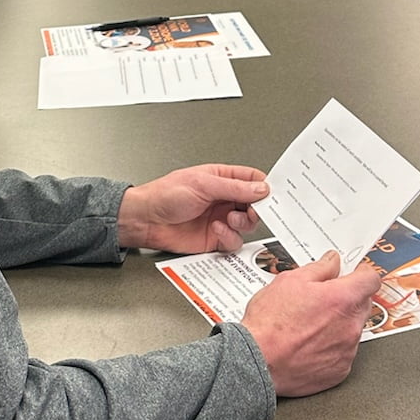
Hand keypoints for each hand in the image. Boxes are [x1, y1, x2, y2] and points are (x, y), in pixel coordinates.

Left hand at [117, 164, 267, 253]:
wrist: (146, 220)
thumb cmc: (166, 194)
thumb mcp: (203, 185)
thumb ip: (234, 188)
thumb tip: (262, 189)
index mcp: (221, 178)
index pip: (252, 180)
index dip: (264, 187)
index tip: (272, 195)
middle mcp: (223, 198)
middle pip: (254, 204)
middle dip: (256, 209)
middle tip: (251, 210)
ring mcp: (221, 218)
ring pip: (247, 224)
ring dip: (242, 223)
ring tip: (228, 219)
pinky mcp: (216, 238)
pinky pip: (234, 241)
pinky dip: (229, 237)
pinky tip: (216, 230)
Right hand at [242, 253, 379, 397]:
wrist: (258, 361)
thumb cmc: (269, 324)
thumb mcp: (289, 281)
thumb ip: (319, 268)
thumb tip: (332, 262)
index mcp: (342, 299)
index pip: (371, 279)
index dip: (361, 273)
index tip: (354, 273)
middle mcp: (350, 325)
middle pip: (363, 304)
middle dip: (347, 298)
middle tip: (323, 298)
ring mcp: (347, 350)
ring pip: (352, 329)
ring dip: (339, 323)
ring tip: (309, 324)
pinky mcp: (340, 370)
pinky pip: (343, 352)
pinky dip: (332, 346)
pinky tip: (310, 343)